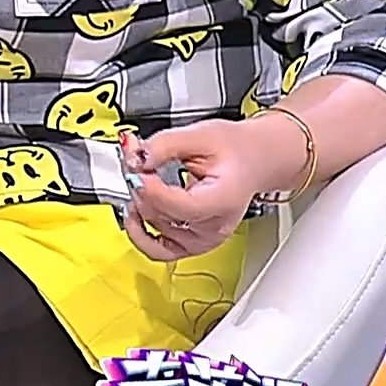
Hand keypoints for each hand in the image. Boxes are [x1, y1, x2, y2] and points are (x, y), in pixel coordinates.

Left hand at [121, 119, 304, 260]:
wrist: (252, 161)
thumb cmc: (234, 151)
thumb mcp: (200, 135)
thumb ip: (165, 145)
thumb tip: (135, 157)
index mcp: (223, 201)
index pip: (177, 205)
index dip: (149, 187)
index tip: (136, 165)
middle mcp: (214, 227)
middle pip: (160, 214)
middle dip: (140, 184)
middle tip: (135, 158)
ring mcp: (202, 239)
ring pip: (154, 227)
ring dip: (138, 201)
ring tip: (141, 177)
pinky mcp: (190, 244)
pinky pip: (157, 250)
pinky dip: (139, 233)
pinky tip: (134, 211)